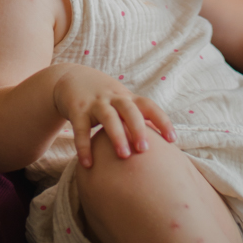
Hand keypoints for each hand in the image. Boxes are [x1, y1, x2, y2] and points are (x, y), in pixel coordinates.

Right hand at [53, 65, 175, 168]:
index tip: (172, 139)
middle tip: (145, 150)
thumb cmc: (103, 97)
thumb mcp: (121, 101)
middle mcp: (113, 98)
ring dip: (117, 136)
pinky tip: (88, 164)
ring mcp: (95, 103)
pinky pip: (81, 129)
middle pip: (129, 110)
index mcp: (127, 97)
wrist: (71, 78)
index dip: (161, 121)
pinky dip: (84, 146)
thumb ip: (136, 118)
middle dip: (138, 129)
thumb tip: (160, 148)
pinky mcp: (77, 109)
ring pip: (108, 117)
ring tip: (124, 156)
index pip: (148, 106)